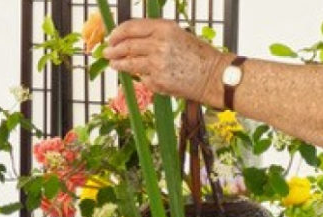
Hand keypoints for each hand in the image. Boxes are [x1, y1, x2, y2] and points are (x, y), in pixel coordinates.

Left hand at [103, 18, 227, 103]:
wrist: (215, 77)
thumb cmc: (200, 57)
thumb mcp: (179, 35)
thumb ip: (156, 35)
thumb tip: (132, 40)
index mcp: (164, 28)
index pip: (131, 27)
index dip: (118, 33)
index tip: (112, 38)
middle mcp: (158, 44)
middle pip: (126, 45)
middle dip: (113, 50)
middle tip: (107, 53)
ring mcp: (157, 64)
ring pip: (129, 63)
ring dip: (118, 64)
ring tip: (114, 65)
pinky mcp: (158, 82)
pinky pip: (143, 78)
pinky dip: (142, 78)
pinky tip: (145, 78)